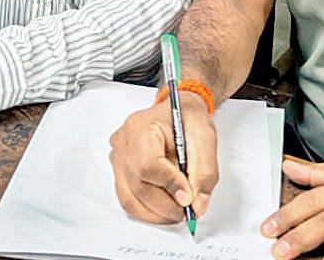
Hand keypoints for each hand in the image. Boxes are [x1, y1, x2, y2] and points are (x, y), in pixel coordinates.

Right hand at [109, 92, 218, 223]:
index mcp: (140, 127)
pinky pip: (129, 200)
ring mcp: (118, 159)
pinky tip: (166, 207)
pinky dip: (150, 210)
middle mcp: (123, 144)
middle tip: (189, 209)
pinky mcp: (120, 173)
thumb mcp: (205, 137)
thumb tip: (197, 204)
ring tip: (179, 209)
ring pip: (131, 199)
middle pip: (139, 186)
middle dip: (167, 205)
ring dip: (158, 213)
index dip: (169, 185)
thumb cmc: (187, 117)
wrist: (177, 111)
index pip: (148, 165)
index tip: (188, 198)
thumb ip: (204, 172)